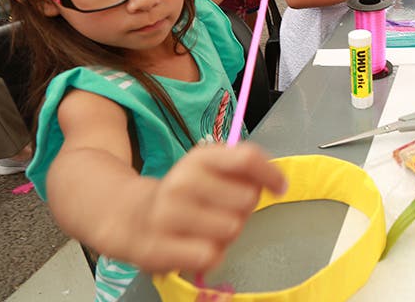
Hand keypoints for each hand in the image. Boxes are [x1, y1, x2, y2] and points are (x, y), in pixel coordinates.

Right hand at [128, 143, 285, 273]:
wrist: (133, 217)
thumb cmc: (185, 194)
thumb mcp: (210, 169)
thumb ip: (242, 169)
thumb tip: (277, 181)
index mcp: (199, 158)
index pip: (247, 158)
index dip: (271, 173)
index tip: (280, 187)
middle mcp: (182, 182)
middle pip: (247, 198)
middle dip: (244, 208)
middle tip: (224, 210)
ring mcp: (168, 215)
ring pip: (232, 229)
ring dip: (227, 234)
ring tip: (208, 229)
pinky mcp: (159, 247)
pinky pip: (210, 256)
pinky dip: (211, 255)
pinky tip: (197, 246)